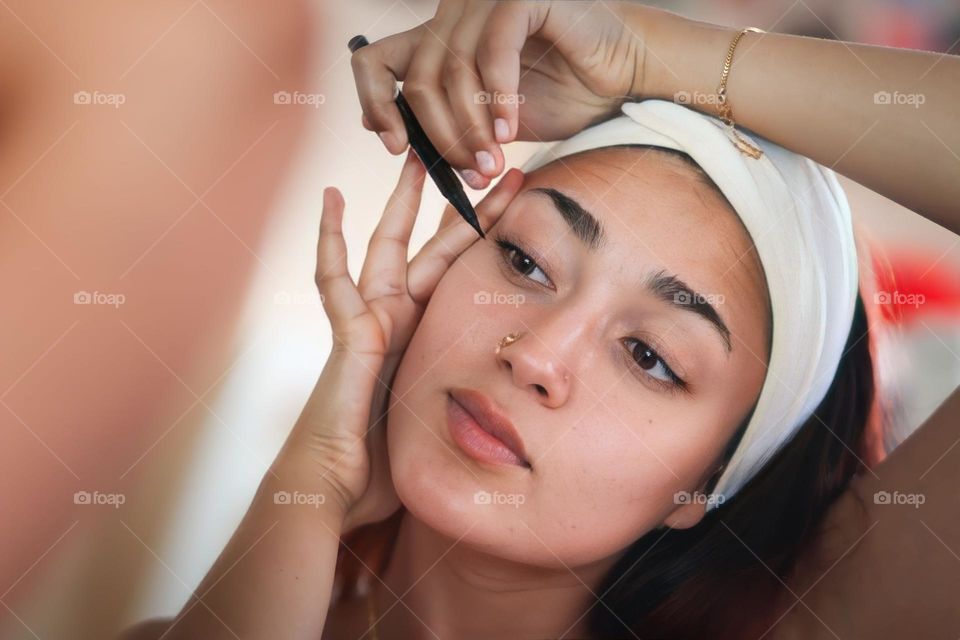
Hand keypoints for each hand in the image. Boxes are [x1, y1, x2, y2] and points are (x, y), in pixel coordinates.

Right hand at [278, 149, 523, 525]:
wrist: (339, 488)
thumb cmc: (384, 462)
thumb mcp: (442, 414)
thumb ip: (465, 392)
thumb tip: (515, 397)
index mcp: (425, 334)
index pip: (460, 272)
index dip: (484, 236)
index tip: (514, 204)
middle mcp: (398, 320)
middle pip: (432, 247)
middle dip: (458, 205)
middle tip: (480, 161)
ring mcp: (370, 320)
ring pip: (390, 246)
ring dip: (403, 201)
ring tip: (415, 155)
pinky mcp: (348, 331)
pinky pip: (336, 277)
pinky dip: (332, 238)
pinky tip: (333, 198)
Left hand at [350, 0, 669, 187]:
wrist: (621, 79)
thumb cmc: (559, 97)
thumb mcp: (486, 121)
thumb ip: (440, 120)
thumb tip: (386, 132)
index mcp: (435, 39)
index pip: (372, 62)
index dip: (374, 105)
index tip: (396, 147)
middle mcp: (452, 15)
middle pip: (415, 79)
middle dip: (441, 137)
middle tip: (472, 173)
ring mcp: (483, 2)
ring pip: (451, 71)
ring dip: (471, 128)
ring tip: (493, 162)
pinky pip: (493, 51)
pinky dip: (499, 98)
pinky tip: (512, 131)